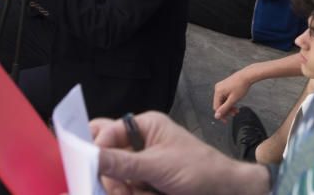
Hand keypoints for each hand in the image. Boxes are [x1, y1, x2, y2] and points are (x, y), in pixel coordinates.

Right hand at [92, 112, 266, 194]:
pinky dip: (129, 194)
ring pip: (113, 177)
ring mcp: (141, 165)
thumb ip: (123, 163)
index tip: (89, 167)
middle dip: (107, 173)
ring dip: (120, 189)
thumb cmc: (200, 169)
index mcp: (145, 126)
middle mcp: (140, 143)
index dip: (95, 148)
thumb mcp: (159, 166)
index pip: (106, 131)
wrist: (224, 191)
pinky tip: (141, 194)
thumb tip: (90, 156)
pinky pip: (124, 188)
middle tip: (117, 187)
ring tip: (139, 194)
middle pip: (105, 154)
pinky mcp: (144, 183)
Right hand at [212, 70, 251, 120]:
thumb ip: (224, 108)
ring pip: (223, 101)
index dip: (221, 115)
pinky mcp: (225, 86)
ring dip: (229, 106)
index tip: (226, 121)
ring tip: (236, 110)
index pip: (216, 107)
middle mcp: (217, 88)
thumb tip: (216, 116)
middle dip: (226, 110)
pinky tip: (235, 104)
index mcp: (218, 91)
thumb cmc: (241, 86)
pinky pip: (225, 96)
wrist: (247, 75)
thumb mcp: (233, 99)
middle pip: (219, 104)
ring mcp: (221, 86)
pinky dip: (230, 101)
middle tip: (234, 114)